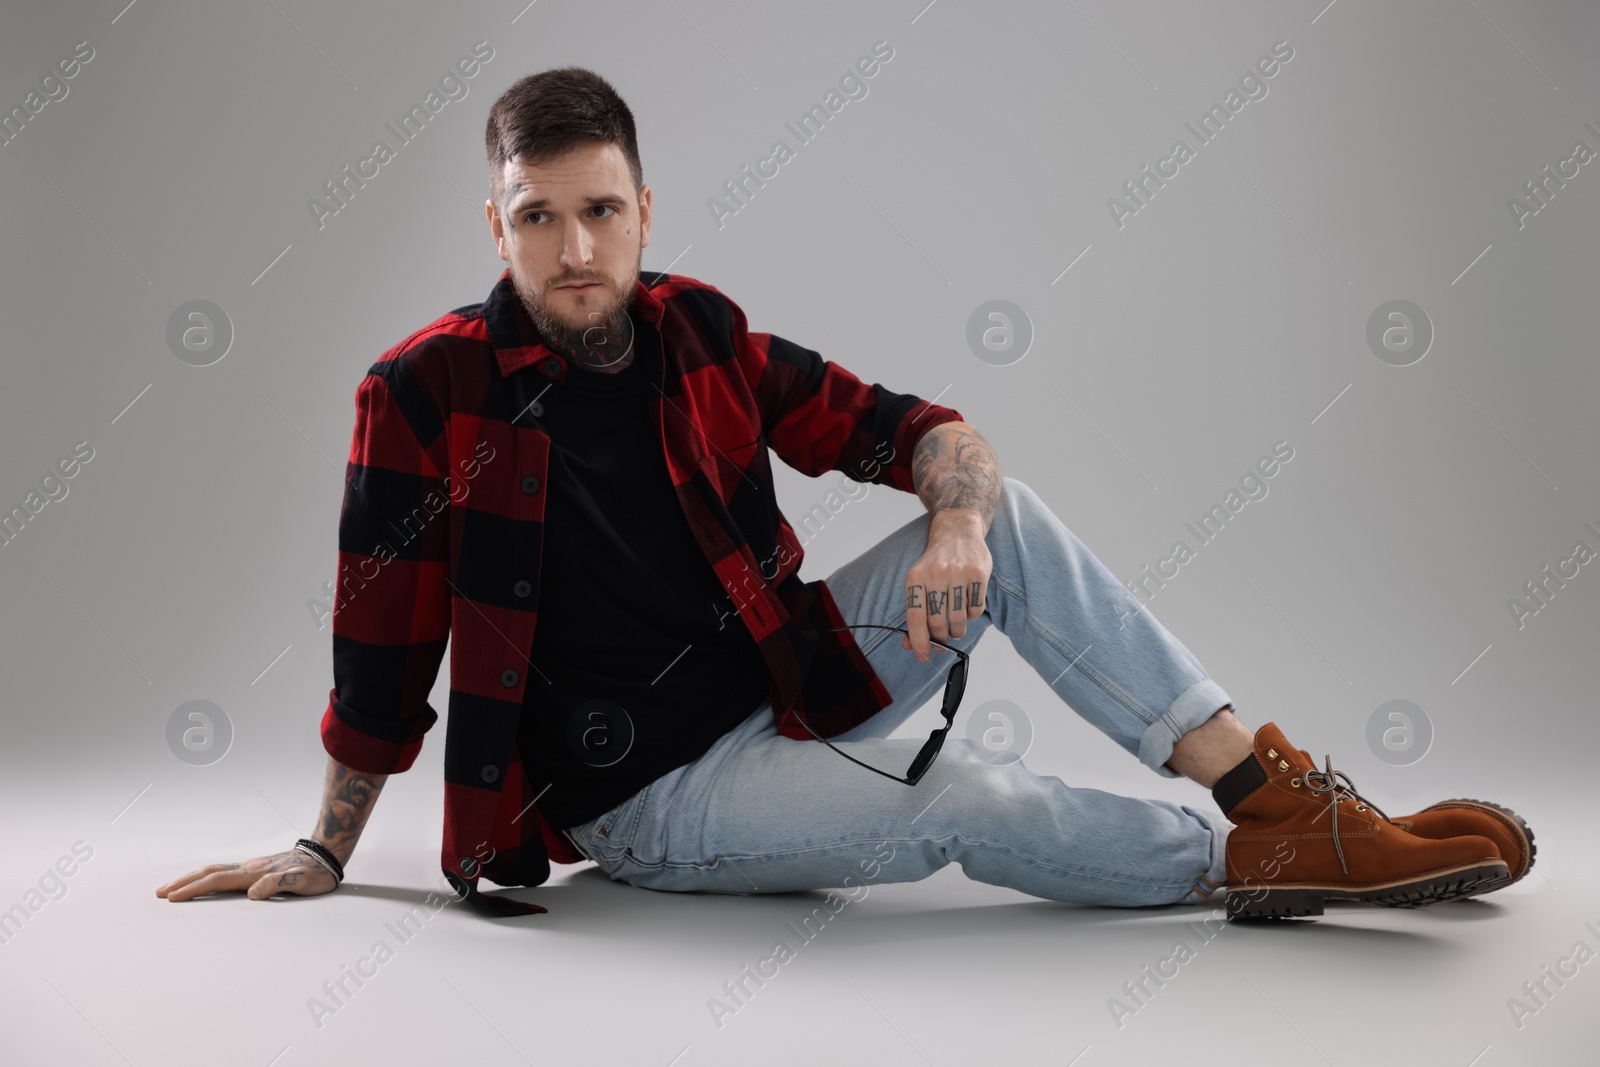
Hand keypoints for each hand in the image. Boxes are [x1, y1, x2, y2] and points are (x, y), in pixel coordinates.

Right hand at [156, 848, 338, 901]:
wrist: (325, 856)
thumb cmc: (316, 873)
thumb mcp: (304, 882)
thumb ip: (280, 885)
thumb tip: (253, 893)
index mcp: (256, 873)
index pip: (219, 881)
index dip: (195, 889)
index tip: (174, 897)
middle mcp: (249, 867)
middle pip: (209, 873)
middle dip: (183, 883)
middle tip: (160, 893)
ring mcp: (250, 866)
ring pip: (214, 870)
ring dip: (191, 878)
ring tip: (171, 887)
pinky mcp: (253, 869)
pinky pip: (222, 872)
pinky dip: (205, 876)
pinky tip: (200, 881)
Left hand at [902, 509, 990, 661]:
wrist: (957, 531)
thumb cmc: (935, 563)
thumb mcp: (918, 582)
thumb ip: (914, 612)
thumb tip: (909, 645)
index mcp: (915, 578)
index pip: (915, 618)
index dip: (918, 642)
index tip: (922, 656)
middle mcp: (936, 574)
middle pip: (938, 623)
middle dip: (940, 639)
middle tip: (942, 642)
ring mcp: (958, 573)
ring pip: (958, 620)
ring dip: (957, 631)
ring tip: (955, 628)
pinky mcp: (978, 573)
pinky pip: (976, 609)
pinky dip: (971, 616)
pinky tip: (966, 607)